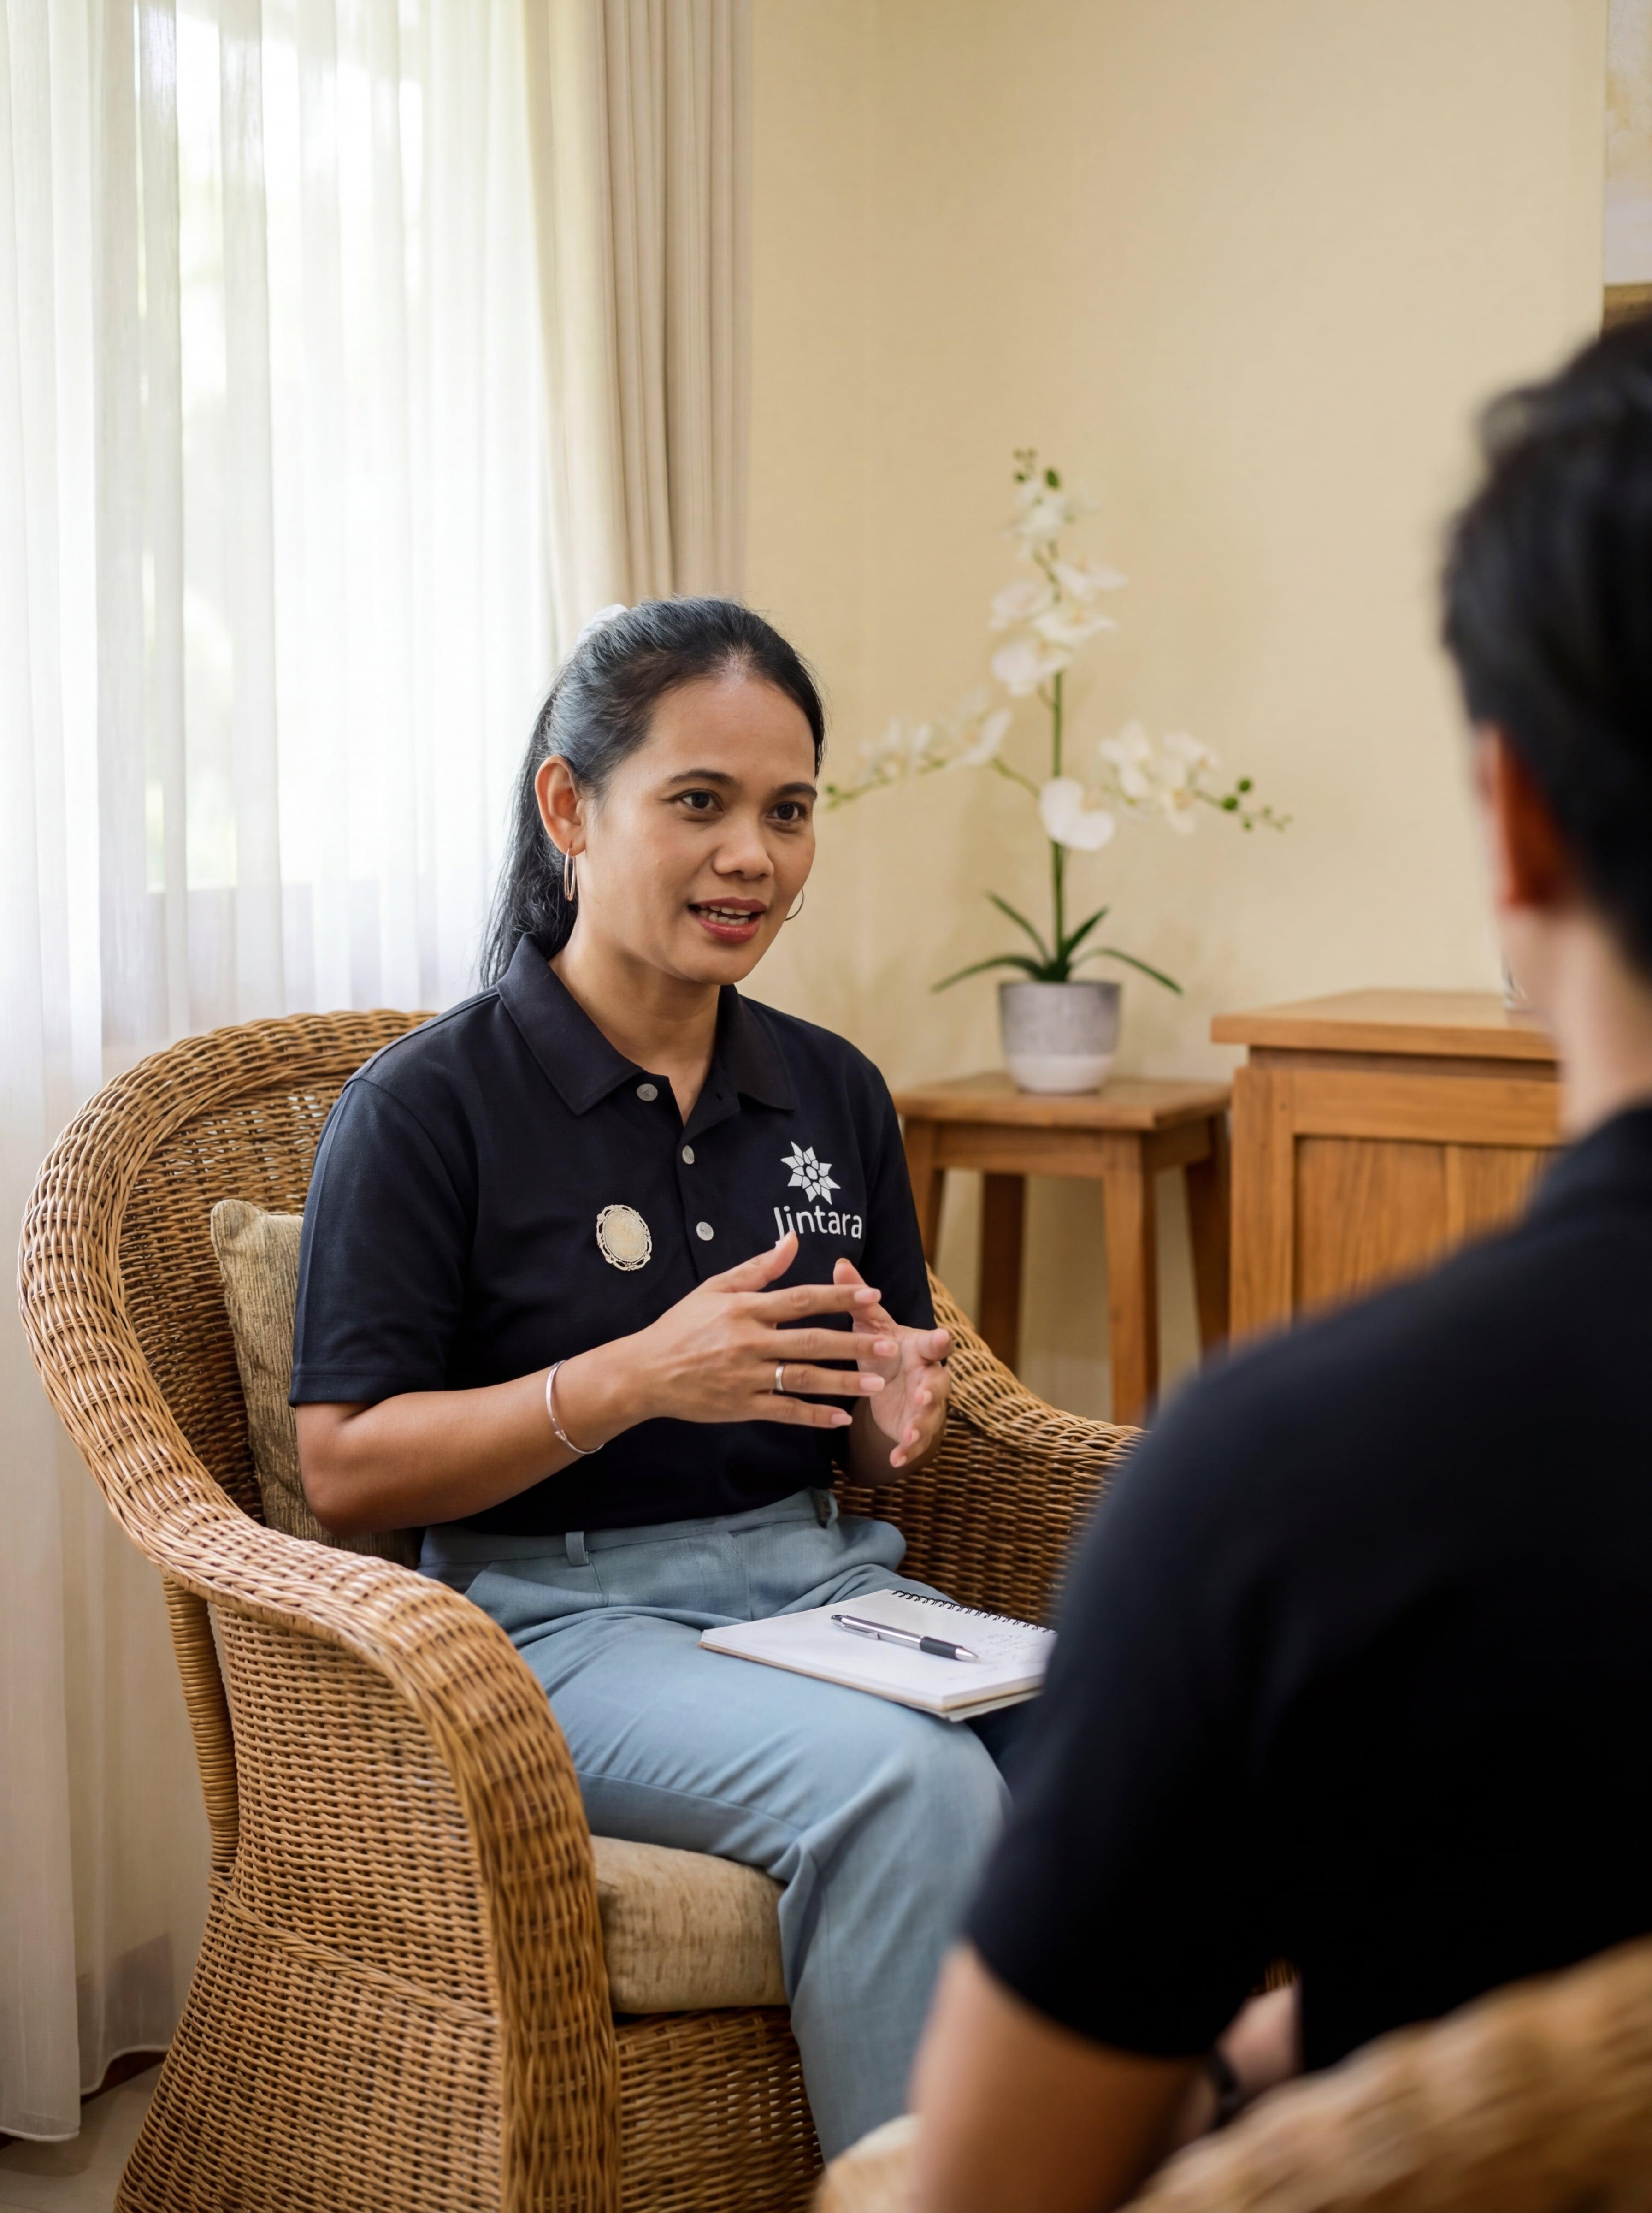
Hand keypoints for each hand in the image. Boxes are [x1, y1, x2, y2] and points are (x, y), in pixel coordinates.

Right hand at [558, 1230, 894, 1443]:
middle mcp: (748, 1343)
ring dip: (842, 1382)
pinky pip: (784, 1412)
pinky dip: (813, 1416)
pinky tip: (841, 1419)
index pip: (800, 1300)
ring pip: (802, 1379)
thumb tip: (792, 1240)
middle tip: (888, 1344)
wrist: (644, 1372)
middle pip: (810, 1341)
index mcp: (744, 1310)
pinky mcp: (741, 1407)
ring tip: (877, 1383)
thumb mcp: (714, 1289)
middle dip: (852, 1343)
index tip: (872, 1296)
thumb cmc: (681, 1326)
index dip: (838, 1297)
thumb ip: (757, 1268)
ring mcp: (745, 1378)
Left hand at [833, 1255, 950, 1468]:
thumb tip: (839, 1262)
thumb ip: (859, 1299)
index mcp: (920, 1349)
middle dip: (933, 1386)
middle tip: (924, 1389)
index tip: (941, 1338)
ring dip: (923, 1422)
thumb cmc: (886, 1352)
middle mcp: (930, 1376)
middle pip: (938, 1381)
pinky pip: (916, 1443)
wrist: (897, 1391)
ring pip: (931, 1415)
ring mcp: (927, 1405)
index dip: (939, 1342)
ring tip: (913, 1430)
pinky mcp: (918, 1430)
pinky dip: (907, 1450)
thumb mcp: (873, 1327)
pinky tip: (895, 1459)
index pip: (935, 1343)